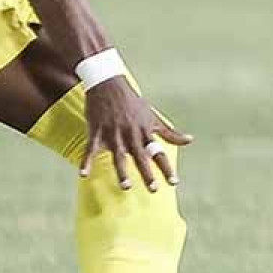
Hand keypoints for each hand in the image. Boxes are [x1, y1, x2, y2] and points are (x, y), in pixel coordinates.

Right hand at [80, 77, 191, 191]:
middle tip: (154, 189)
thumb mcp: (152, 116)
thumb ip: (169, 132)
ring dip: (122, 171)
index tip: (174, 182)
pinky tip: (83, 174)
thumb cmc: (133, 102)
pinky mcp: (97, 131)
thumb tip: (189, 140)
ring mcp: (113, 133)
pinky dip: (87, 161)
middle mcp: (131, 133)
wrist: (108, 83)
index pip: (158, 152)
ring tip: (126, 186)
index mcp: (144, 131)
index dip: (166, 167)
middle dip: (147, 173)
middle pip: (140, 156)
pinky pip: (91, 149)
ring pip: (119, 155)